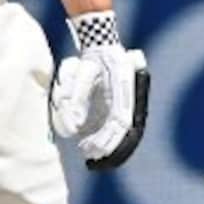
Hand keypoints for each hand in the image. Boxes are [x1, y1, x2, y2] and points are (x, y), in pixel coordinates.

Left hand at [51, 44, 149, 169]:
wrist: (104, 48)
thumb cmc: (93, 59)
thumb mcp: (82, 71)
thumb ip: (76, 95)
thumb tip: (73, 127)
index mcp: (125, 87)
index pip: (121, 120)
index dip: (108, 138)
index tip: (93, 149)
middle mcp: (130, 99)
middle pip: (126, 132)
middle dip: (109, 147)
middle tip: (89, 155)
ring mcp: (127, 104)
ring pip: (123, 133)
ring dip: (107, 145)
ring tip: (86, 152)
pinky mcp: (120, 107)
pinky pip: (115, 128)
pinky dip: (104, 138)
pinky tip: (86, 143)